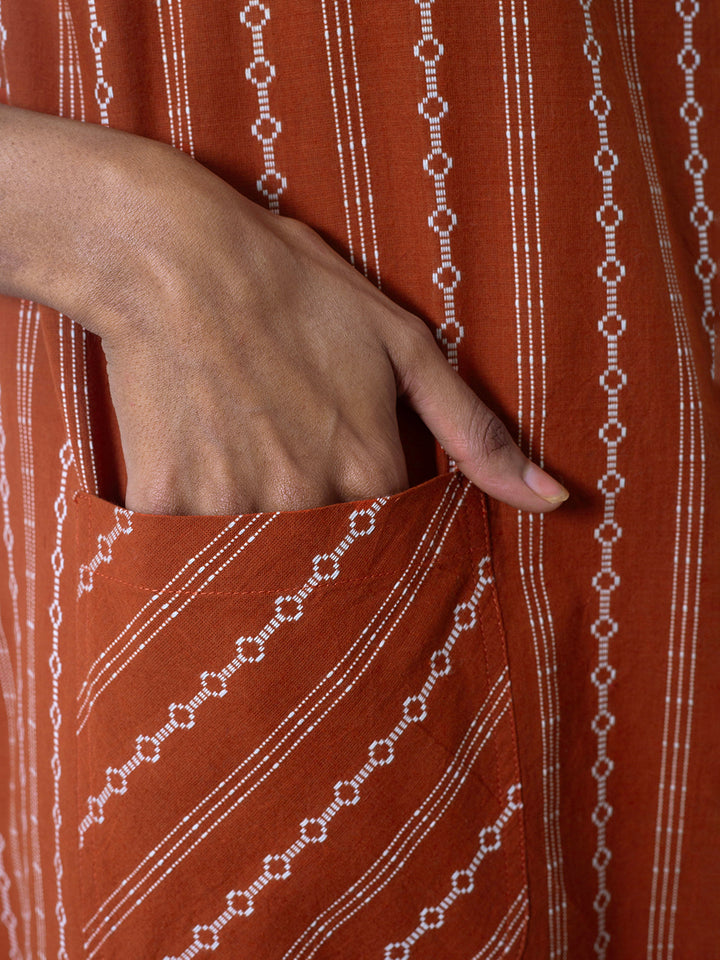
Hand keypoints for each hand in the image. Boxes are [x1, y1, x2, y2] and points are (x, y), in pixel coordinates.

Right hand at [96, 146, 567, 514]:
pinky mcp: (167, 498)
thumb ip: (478, 433)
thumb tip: (554, 500)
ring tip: (228, 423)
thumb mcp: (404, 348)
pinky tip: (186, 432)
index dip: (350, 483)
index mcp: (371, 470)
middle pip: (312, 539)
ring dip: (237, 491)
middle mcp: (308, 499)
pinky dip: (184, 488)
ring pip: (246, 537)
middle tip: (267, 425)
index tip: (322, 438)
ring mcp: (235, 503)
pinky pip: (183, 525)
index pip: (380, 529)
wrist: (173, 255)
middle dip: (294, 491)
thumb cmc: (295, 288)